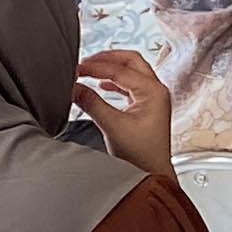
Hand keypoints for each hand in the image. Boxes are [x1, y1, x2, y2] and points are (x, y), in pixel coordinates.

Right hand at [72, 51, 174, 179]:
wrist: (152, 173)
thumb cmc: (141, 155)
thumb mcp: (112, 126)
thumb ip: (91, 104)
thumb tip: (74, 87)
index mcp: (154, 92)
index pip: (121, 70)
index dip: (96, 67)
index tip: (77, 69)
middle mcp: (157, 91)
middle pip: (132, 61)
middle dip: (108, 58)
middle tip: (85, 62)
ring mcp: (155, 98)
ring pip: (132, 71)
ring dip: (111, 68)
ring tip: (90, 70)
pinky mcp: (148, 106)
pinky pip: (131, 84)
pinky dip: (115, 81)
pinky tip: (102, 86)